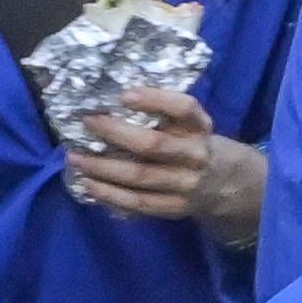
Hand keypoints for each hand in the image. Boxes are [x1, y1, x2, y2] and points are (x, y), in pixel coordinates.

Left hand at [59, 81, 263, 235]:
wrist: (225, 184)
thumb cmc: (194, 143)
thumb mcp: (191, 124)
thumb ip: (164, 113)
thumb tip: (111, 99)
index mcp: (200, 127)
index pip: (184, 108)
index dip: (156, 100)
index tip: (124, 94)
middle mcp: (196, 155)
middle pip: (153, 145)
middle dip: (115, 133)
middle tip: (87, 123)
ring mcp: (186, 185)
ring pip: (139, 177)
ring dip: (103, 168)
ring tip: (76, 159)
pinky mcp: (174, 208)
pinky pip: (138, 203)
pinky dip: (110, 195)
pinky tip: (89, 185)